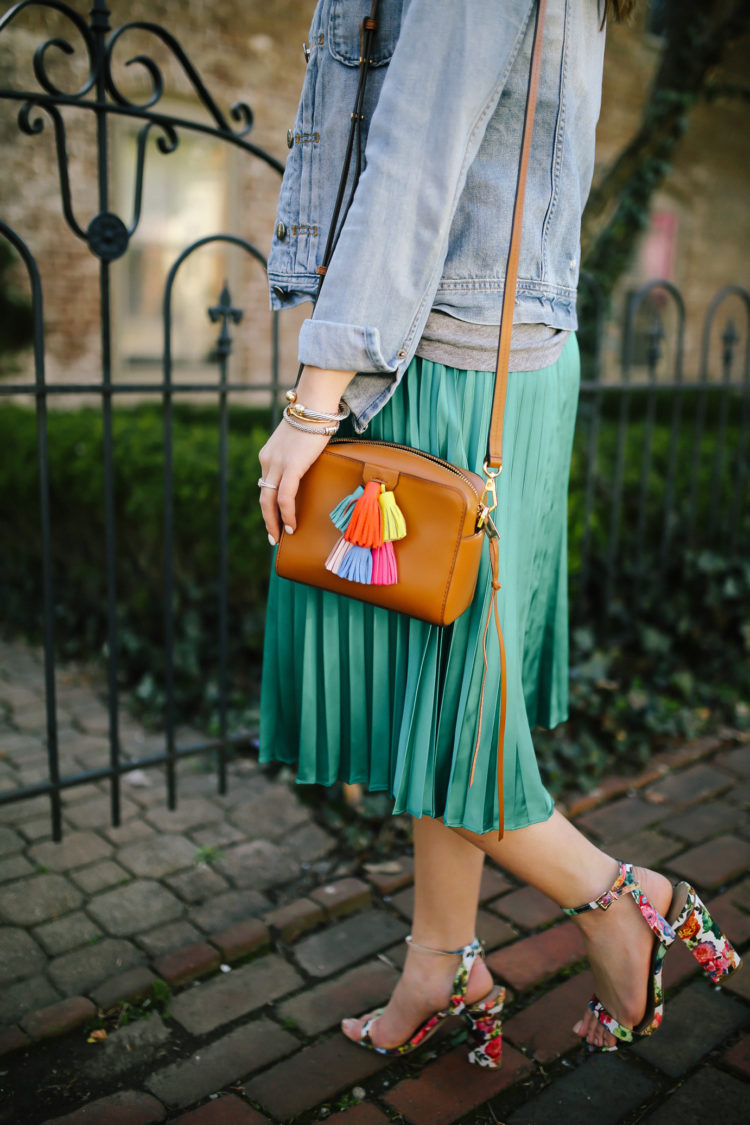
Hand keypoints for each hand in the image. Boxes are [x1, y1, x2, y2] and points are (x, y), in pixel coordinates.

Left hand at [258, 421, 330, 543]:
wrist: (314, 403)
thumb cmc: (313, 419)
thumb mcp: (299, 441)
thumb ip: (298, 455)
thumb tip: (309, 464)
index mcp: (268, 455)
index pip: (265, 486)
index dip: (269, 506)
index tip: (275, 519)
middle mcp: (268, 461)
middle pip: (263, 497)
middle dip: (267, 519)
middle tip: (273, 536)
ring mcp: (277, 464)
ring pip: (270, 501)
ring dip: (274, 521)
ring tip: (281, 536)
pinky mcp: (290, 466)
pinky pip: (285, 497)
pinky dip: (287, 514)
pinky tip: (292, 525)